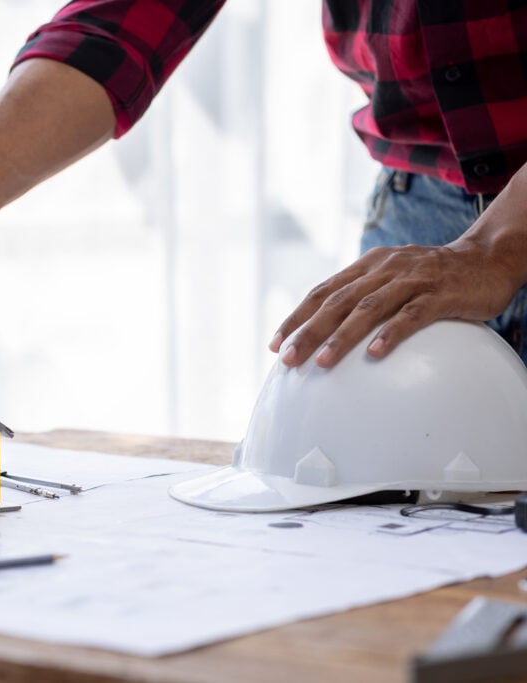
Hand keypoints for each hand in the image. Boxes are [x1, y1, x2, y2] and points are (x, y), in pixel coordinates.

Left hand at [269, 240, 522, 367]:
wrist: (488, 257)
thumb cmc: (435, 275)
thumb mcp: (392, 277)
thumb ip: (363, 295)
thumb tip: (327, 328)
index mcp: (367, 266)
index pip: (322, 292)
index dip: (296, 317)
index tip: (275, 344)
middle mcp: (383, 270)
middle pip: (337, 302)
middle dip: (308, 331)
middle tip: (288, 359)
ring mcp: (411, 281)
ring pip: (368, 309)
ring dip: (341, 336)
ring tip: (322, 361)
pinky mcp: (439, 294)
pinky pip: (411, 315)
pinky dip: (391, 334)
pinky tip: (375, 354)